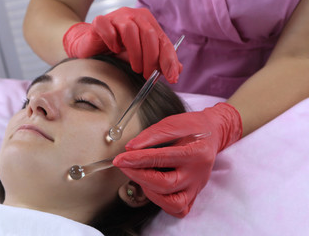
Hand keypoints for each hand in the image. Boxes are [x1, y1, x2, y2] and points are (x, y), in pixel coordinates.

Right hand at [63, 7, 181, 82]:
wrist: (91, 47)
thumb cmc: (117, 51)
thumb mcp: (141, 58)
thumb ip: (159, 62)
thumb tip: (177, 70)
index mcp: (147, 23)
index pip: (163, 41)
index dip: (169, 60)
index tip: (171, 78)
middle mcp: (133, 16)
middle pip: (149, 34)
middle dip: (151, 59)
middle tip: (148, 75)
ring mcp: (116, 17)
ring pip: (130, 30)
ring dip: (135, 53)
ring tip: (135, 68)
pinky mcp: (99, 22)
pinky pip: (107, 28)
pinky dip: (112, 40)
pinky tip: (114, 51)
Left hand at [113, 103, 242, 217]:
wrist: (213, 133)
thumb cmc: (193, 127)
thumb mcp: (173, 123)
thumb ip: (152, 135)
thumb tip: (130, 148)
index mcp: (196, 152)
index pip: (162, 159)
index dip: (137, 160)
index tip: (120, 159)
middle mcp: (198, 173)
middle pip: (165, 184)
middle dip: (139, 175)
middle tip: (124, 165)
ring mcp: (197, 186)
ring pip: (173, 203)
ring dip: (150, 192)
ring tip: (140, 175)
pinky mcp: (194, 193)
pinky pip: (179, 209)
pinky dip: (163, 203)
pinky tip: (154, 189)